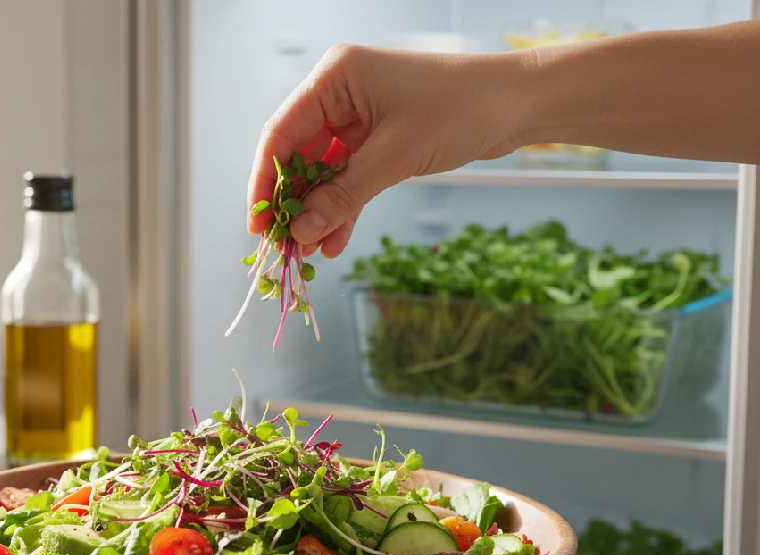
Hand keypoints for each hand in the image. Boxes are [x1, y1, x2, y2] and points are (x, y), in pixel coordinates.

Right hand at [246, 44, 530, 257]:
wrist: (520, 104)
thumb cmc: (463, 108)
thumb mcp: (395, 156)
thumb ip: (343, 196)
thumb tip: (301, 231)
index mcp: (335, 78)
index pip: (281, 133)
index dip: (265, 182)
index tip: (258, 223)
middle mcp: (340, 93)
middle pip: (298, 154)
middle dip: (293, 203)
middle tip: (283, 245)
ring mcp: (360, 116)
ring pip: (323, 171)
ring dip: (317, 211)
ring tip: (310, 251)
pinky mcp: (379, 137)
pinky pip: (349, 177)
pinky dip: (343, 207)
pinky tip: (335, 240)